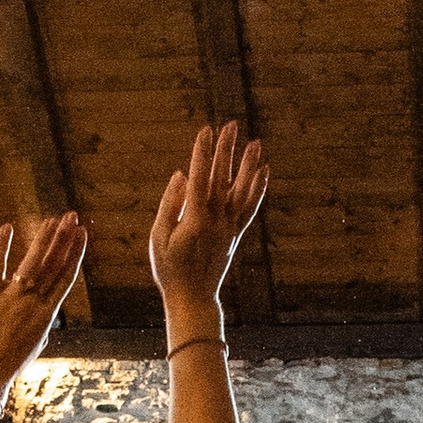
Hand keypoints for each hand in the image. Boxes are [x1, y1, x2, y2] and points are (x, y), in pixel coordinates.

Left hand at [0, 213, 87, 393]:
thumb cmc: (12, 363)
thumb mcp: (36, 344)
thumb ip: (42, 325)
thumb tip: (45, 314)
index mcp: (48, 313)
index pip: (66, 275)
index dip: (75, 252)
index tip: (83, 234)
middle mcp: (33, 300)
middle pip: (53, 263)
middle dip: (64, 237)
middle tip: (71, 216)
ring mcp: (12, 296)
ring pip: (33, 260)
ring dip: (44, 237)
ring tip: (52, 219)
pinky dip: (2, 245)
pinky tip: (8, 227)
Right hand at [150, 121, 268, 314]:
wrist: (193, 298)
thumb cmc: (170, 269)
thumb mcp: (159, 238)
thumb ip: (169, 204)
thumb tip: (181, 175)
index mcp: (194, 219)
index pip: (200, 178)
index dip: (203, 153)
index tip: (206, 130)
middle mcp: (216, 220)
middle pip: (222, 178)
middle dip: (226, 150)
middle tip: (231, 125)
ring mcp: (229, 227)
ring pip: (242, 191)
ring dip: (249, 166)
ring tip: (256, 143)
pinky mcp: (235, 234)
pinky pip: (250, 208)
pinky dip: (257, 189)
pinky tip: (263, 172)